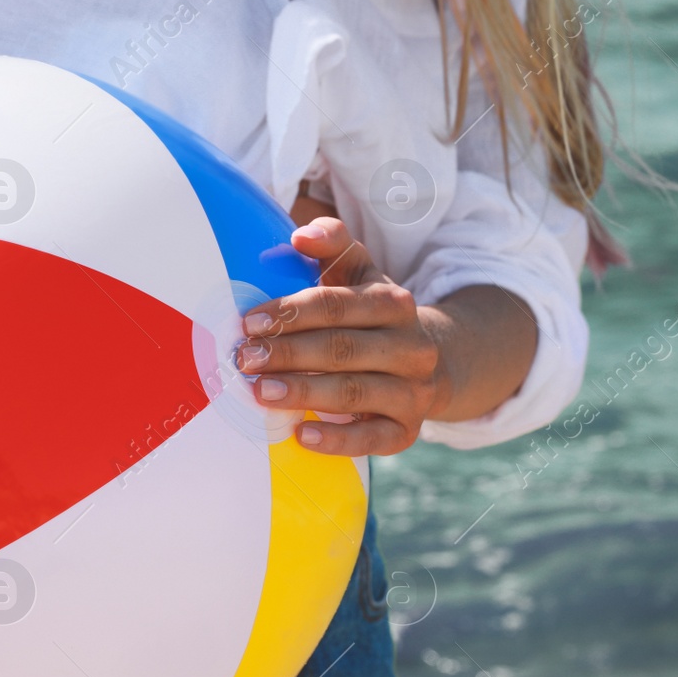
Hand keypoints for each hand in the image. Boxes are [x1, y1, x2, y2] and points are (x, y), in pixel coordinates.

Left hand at [238, 216, 443, 455]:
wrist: (431, 363)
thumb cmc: (372, 316)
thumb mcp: (359, 275)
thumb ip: (333, 246)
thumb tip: (300, 236)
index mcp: (395, 304)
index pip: (338, 306)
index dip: (292, 313)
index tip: (250, 323)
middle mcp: (412, 347)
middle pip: (343, 349)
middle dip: (289, 354)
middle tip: (246, 359)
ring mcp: (413, 392)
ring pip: (356, 392)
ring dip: (305, 392)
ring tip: (261, 392)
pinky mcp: (406, 431)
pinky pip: (372, 440)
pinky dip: (337, 440)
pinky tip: (301, 436)